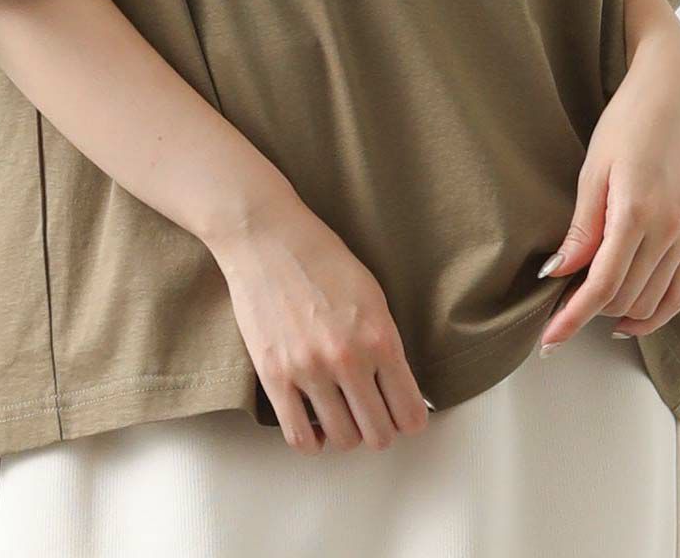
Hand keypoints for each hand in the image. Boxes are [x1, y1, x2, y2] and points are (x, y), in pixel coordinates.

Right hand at [209, 195, 431, 453]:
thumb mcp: (372, 295)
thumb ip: (386, 342)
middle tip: (373, 416)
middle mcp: (348, 359)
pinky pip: (300, 437)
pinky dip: (314, 442)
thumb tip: (397, 387)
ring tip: (344, 416)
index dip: (410, 420)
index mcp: (380, 337)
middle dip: (381, 430)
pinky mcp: (274, 377)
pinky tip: (317, 426)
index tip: (404, 416)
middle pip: (379, 434)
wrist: (269, 237)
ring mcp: (309, 370)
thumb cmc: (322, 258)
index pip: (410, 413)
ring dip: (348, 434)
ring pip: (343, 440)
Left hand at [537, 11, 679, 346]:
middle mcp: (670, 230)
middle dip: (588, 313)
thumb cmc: (629, 118)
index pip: (602, 286)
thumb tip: (558, 273)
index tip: (548, 340)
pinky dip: (653, 310)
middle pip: (625, 299)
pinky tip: (627, 314)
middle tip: (556, 309)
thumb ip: (581, 226)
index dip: (573, 318)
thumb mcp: (594, 167)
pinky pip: (677, 290)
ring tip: (585, 308)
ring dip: (618, 313)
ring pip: (652, 302)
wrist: (677, 88)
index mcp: (639, 212)